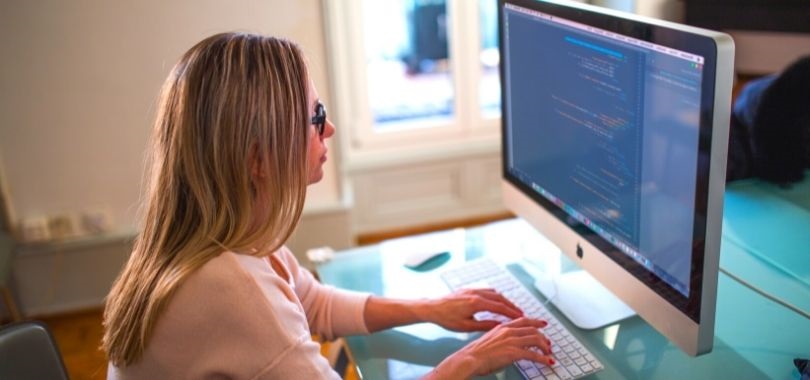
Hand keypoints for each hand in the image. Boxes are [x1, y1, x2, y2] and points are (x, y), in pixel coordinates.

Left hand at [423, 288, 523, 331]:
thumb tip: (499, 325)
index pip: (499, 307)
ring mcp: (472, 289)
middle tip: (521, 313)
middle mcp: (476, 293)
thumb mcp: (467, 326)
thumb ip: (485, 325)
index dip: (511, 313)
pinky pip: (486, 290)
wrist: (432, 308)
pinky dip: (495, 295)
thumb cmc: (446, 319)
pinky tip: (497, 300)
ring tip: (511, 308)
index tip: (520, 317)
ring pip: (494, 292)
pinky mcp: (468, 289)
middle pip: (500, 298)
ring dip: (504, 299)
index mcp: (476, 303)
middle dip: (511, 305)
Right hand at [427, 317, 553, 378]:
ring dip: (545, 347)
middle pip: (533, 329)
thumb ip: (501, 339)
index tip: (543, 323)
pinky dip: (543, 359)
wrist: (469, 359)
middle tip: (548, 344)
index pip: (524, 320)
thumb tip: (509, 345)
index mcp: (502, 327)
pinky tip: (547, 362)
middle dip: (543, 337)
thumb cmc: (476, 353)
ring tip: (548, 354)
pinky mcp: (514, 352)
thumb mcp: (490, 340)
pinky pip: (534, 354)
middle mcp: (508, 331)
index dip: (536, 321)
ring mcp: (512, 341)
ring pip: (536, 339)